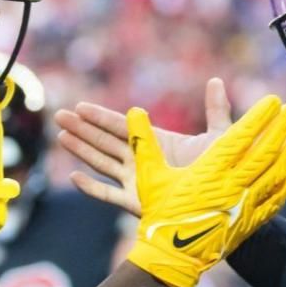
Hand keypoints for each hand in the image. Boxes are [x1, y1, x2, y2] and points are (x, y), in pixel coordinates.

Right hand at [55, 77, 236, 216]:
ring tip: (60, 136)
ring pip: (102, 163)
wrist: (226, 206)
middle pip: (105, 141)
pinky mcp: (136, 203)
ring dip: (81, 150)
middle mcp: (142, 160)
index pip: (122, 126)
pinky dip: (91, 187)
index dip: (100, 116)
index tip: (81, 107)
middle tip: (59, 115)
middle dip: (82, 128)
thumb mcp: (220, 137)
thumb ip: (216, 109)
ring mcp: (137, 182)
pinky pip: (108, 195)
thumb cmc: (223, 174)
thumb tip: (215, 80)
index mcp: (156, 143)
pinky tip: (74, 176)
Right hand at [123, 95, 285, 286]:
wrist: (172, 258)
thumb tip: (134, 110)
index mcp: (209, 172)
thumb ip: (143, 142)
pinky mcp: (250, 222)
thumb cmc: (159, 215)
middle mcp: (232, 187)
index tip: (273, 101)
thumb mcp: (149, 178)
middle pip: (266, 152)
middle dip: (281, 128)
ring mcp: (244, 205)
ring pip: (276, 174)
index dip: (260, 117)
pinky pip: (276, 198)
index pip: (242, 138)